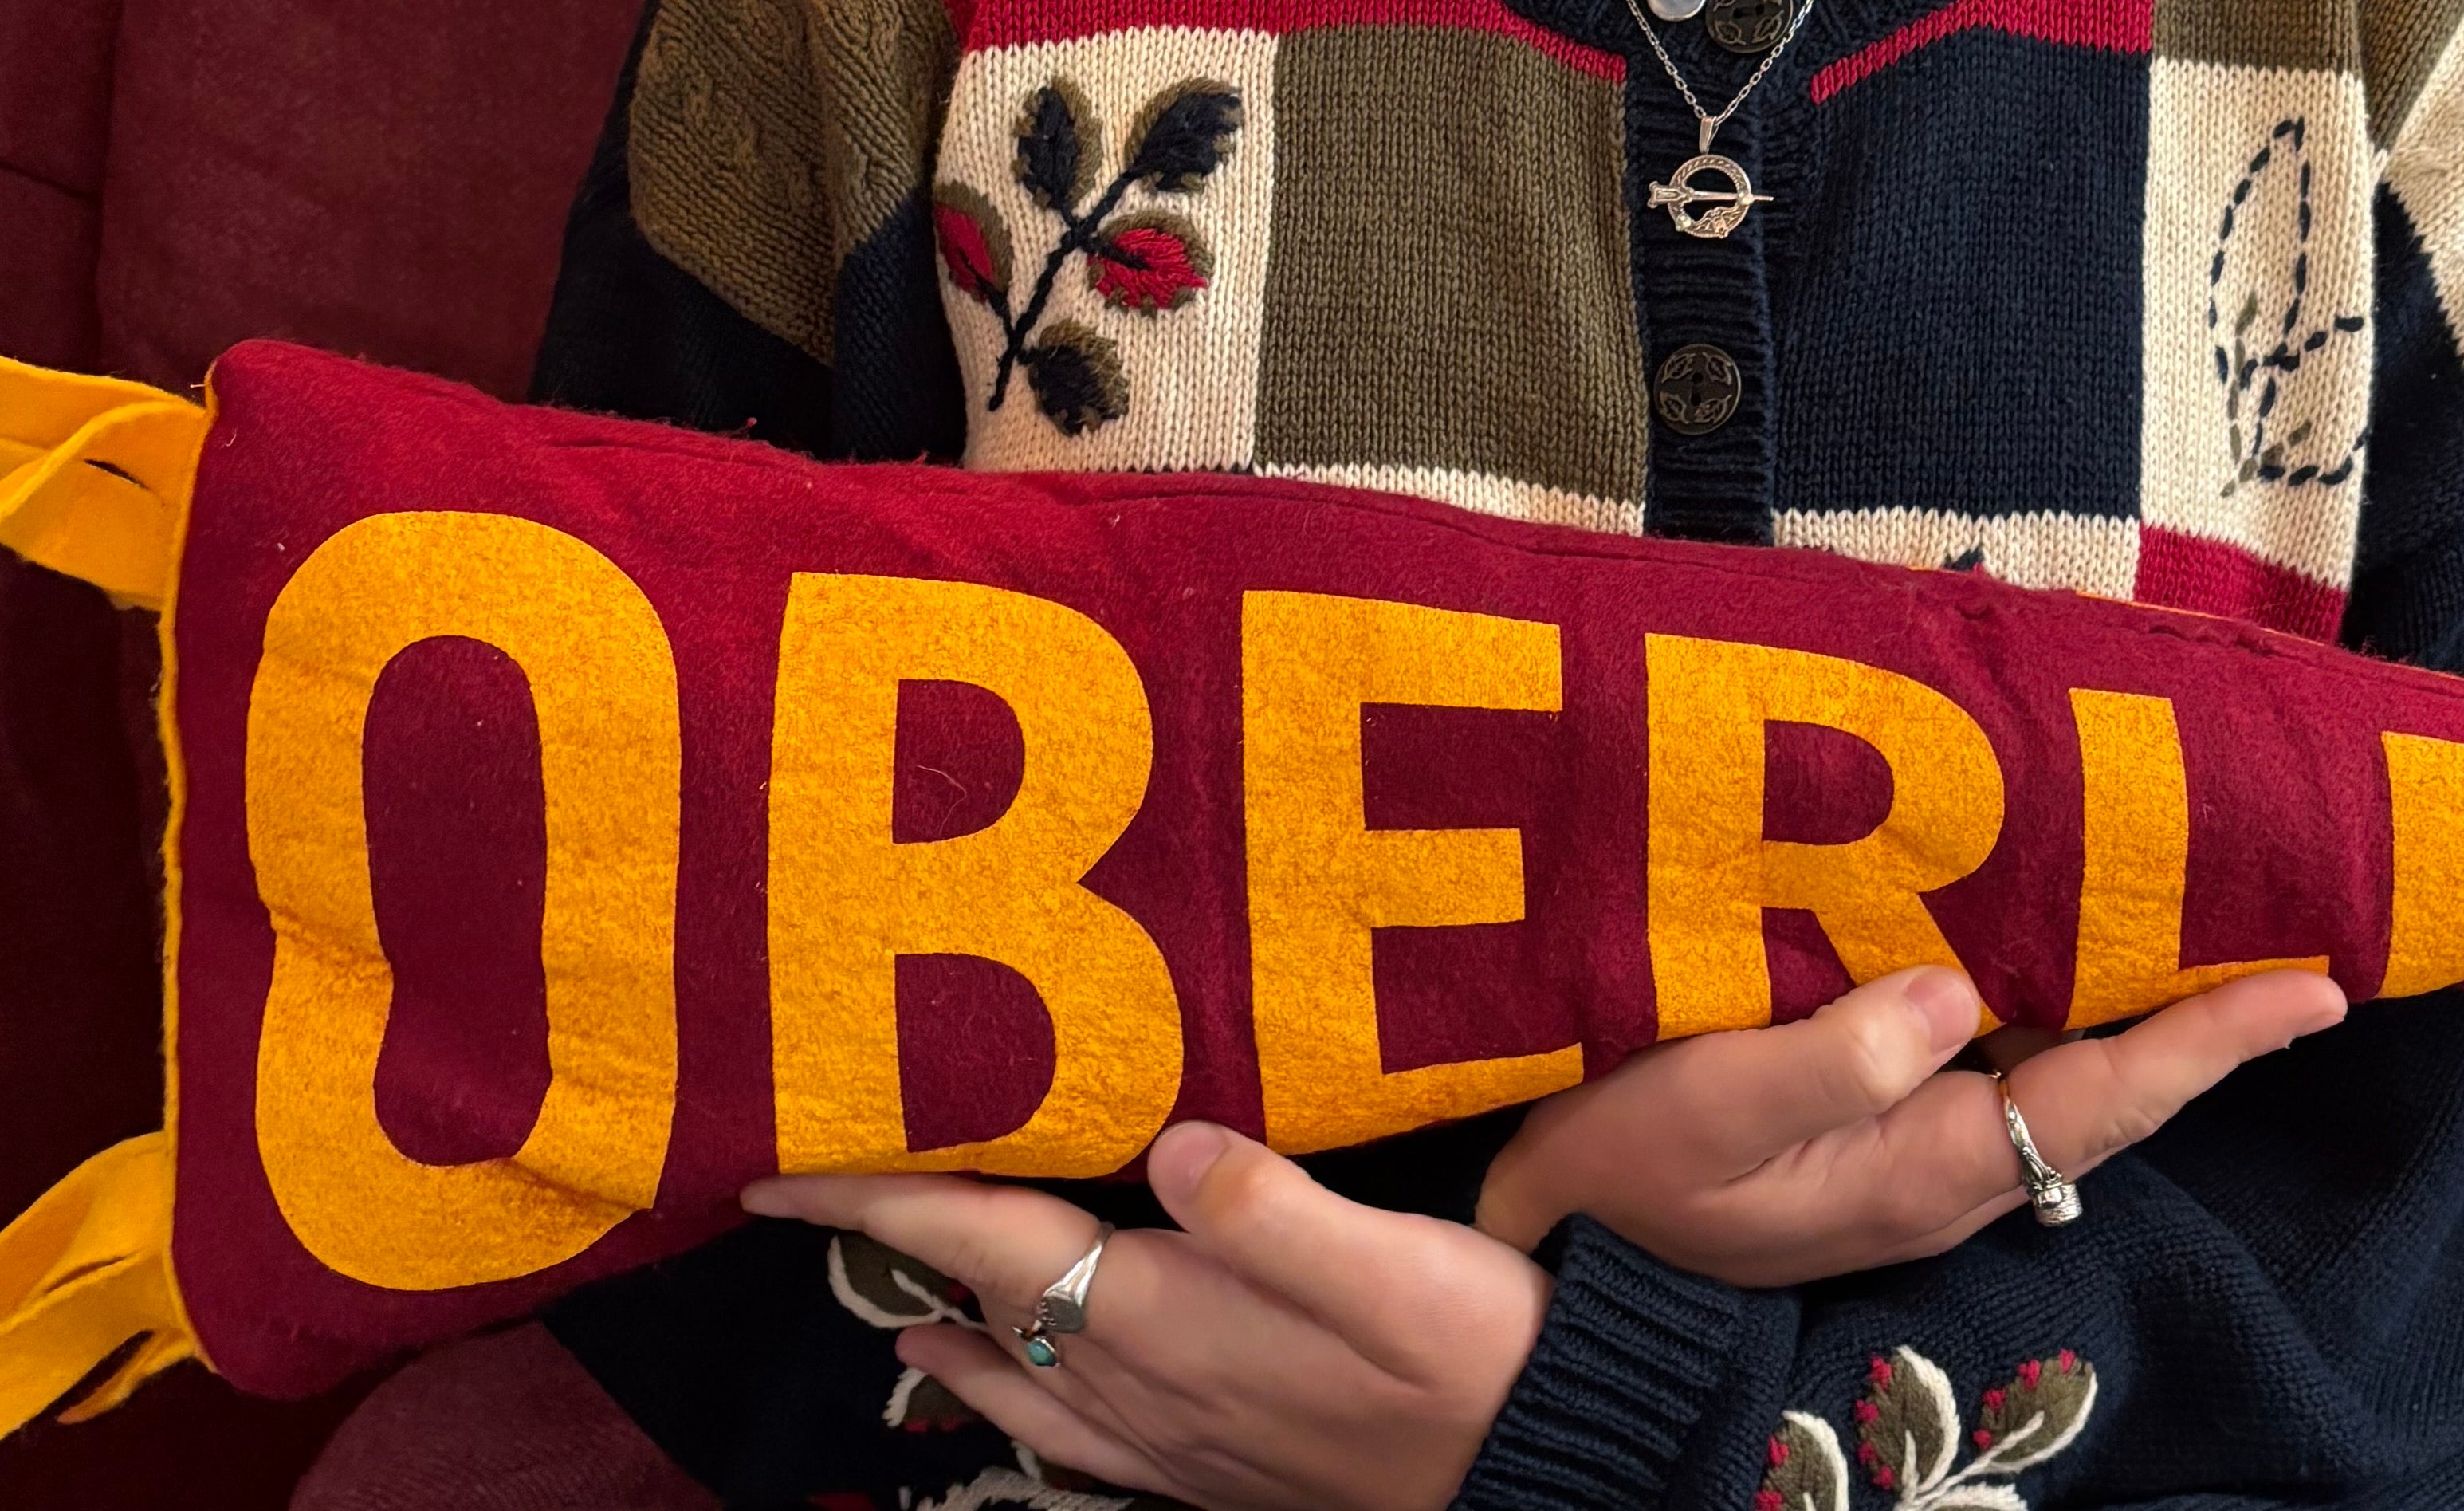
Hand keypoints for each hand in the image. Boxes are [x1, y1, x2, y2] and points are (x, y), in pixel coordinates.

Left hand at [740, 1124, 1550, 1510]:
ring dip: (942, 1326)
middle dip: (893, 1250)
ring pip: (1015, 1375)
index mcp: (1169, 1317)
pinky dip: (1010, 1393)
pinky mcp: (1210, 1456)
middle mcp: (1145, 1383)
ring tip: (884, 1295)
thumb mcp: (1393, 1266)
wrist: (1538, 1460)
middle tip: (814, 1198)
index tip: (784, 1169)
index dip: (885, 1201)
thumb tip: (1176, 1144)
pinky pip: (1068, 1426)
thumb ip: (1276, 1207)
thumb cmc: (1472, 1349)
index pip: (990, 1244)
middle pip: (983, 1305)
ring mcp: (1173, 1432)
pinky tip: (1005, 1386)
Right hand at [1473, 961, 2346, 1286]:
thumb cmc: (1617, 1175)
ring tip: (2206, 921)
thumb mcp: (1707, 1109)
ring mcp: (1912, 1155)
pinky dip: (2048, 1002)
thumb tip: (1957, 987)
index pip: (2110, 1097)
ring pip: (2061, 1074)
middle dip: (2207, 1023)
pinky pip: (1998, 1062)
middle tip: (2302, 943)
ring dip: (2134, 1008)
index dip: (2214, 1040)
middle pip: (2114, 1091)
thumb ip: (1834, 1055)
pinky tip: (2052, 940)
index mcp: (1928, 1166)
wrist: (1545, 1254)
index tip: (2318, 990)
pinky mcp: (1872, 1129)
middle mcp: (1946, 1168)